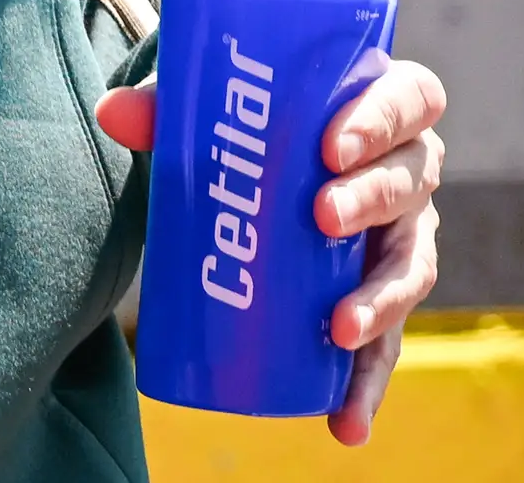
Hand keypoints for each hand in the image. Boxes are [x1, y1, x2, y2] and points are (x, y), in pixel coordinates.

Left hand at [98, 58, 444, 444]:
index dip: (382, 118)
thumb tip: (112, 114)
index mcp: (378, 104)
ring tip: (340, 329)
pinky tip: (345, 423)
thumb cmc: (247, 123)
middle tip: (322, 217)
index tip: (332, 144)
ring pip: (410, 266)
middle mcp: (405, 169)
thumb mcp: (211, 109)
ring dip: (381, 300)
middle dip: (371, 200)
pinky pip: (386, 341)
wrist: (252, 166)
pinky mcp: (377, 292)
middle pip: (410, 181)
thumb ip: (165, 107)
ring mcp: (399, 234)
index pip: (411, 99)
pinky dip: (366, 385)